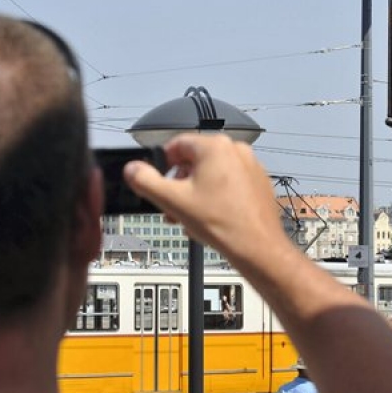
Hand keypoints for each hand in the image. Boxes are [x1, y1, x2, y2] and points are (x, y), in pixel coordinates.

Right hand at [123, 134, 288, 263]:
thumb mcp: (173, 201)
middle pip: (195, 161)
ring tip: (189, 217)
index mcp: (215, 147)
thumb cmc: (222, 223)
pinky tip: (210, 218)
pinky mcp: (258, 183)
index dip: (161, 164)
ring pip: (213, 174)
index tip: (157, 181)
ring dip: (196, 193)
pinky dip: (216, 197)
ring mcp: (250, 166)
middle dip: (179, 184)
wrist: (258, 247)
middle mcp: (236, 150)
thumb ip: (146, 181)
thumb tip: (132, 169)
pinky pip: (230, 184)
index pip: (177, 145)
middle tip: (171, 206)